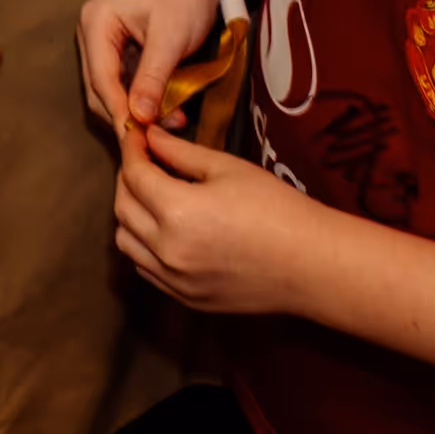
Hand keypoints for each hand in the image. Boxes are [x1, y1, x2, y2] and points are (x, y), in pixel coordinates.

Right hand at [78, 0, 222, 138]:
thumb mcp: (170, 37)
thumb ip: (153, 78)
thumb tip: (139, 118)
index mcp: (96, 21)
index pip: (100, 78)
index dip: (119, 110)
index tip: (138, 137)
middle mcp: (93, 34)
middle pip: (100, 89)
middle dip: (128, 114)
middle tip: (158, 136)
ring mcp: (105, 44)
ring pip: (113, 91)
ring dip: (139, 111)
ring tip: (172, 122)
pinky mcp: (122, 53)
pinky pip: (127, 85)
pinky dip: (146, 101)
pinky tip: (169, 112)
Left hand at [112, 118, 314, 318]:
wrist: (311, 265)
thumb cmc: (277, 209)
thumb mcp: (228, 169)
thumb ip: (180, 152)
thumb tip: (149, 136)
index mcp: (177, 212)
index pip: (134, 175)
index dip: (132, 150)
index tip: (136, 135)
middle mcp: (167, 250)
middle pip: (122, 207)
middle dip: (128, 179)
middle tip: (145, 160)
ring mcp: (174, 279)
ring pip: (126, 242)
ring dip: (130, 214)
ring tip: (153, 195)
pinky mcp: (185, 298)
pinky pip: (145, 269)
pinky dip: (143, 246)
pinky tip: (164, 229)